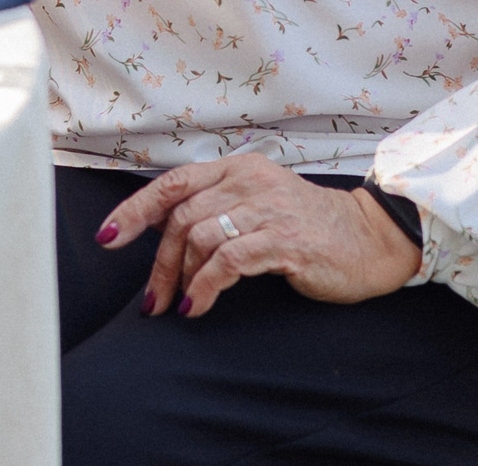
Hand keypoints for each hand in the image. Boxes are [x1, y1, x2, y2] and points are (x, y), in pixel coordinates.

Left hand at [96, 154, 420, 317]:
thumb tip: (160, 233)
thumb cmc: (308, 228)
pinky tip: (197, 307)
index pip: (172, 183)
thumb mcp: (257, 205)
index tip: (106, 238)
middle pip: (180, 217)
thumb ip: (215, 208)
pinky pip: (228, 262)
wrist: (370, 239)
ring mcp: (267, 209)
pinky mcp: (284, 240)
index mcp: (237, 170)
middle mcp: (249, 182)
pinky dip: (204, 287)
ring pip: (200, 237)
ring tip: (175, 306)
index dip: (133, 210)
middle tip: (151, 300)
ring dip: (178, 278)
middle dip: (158, 262)